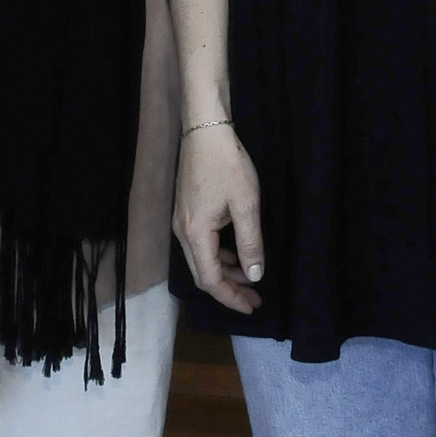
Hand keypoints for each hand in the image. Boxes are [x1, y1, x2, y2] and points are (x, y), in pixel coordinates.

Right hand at [172, 123, 264, 313]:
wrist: (205, 129)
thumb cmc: (227, 165)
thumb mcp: (246, 205)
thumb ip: (250, 243)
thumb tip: (254, 275)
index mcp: (195, 234)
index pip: (210, 280)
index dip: (231, 297)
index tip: (252, 307)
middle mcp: (182, 232)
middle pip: (202, 273)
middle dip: (229, 289)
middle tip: (254, 299)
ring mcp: (181, 220)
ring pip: (201, 259)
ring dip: (225, 272)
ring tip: (249, 280)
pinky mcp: (185, 210)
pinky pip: (200, 244)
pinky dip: (218, 255)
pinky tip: (235, 254)